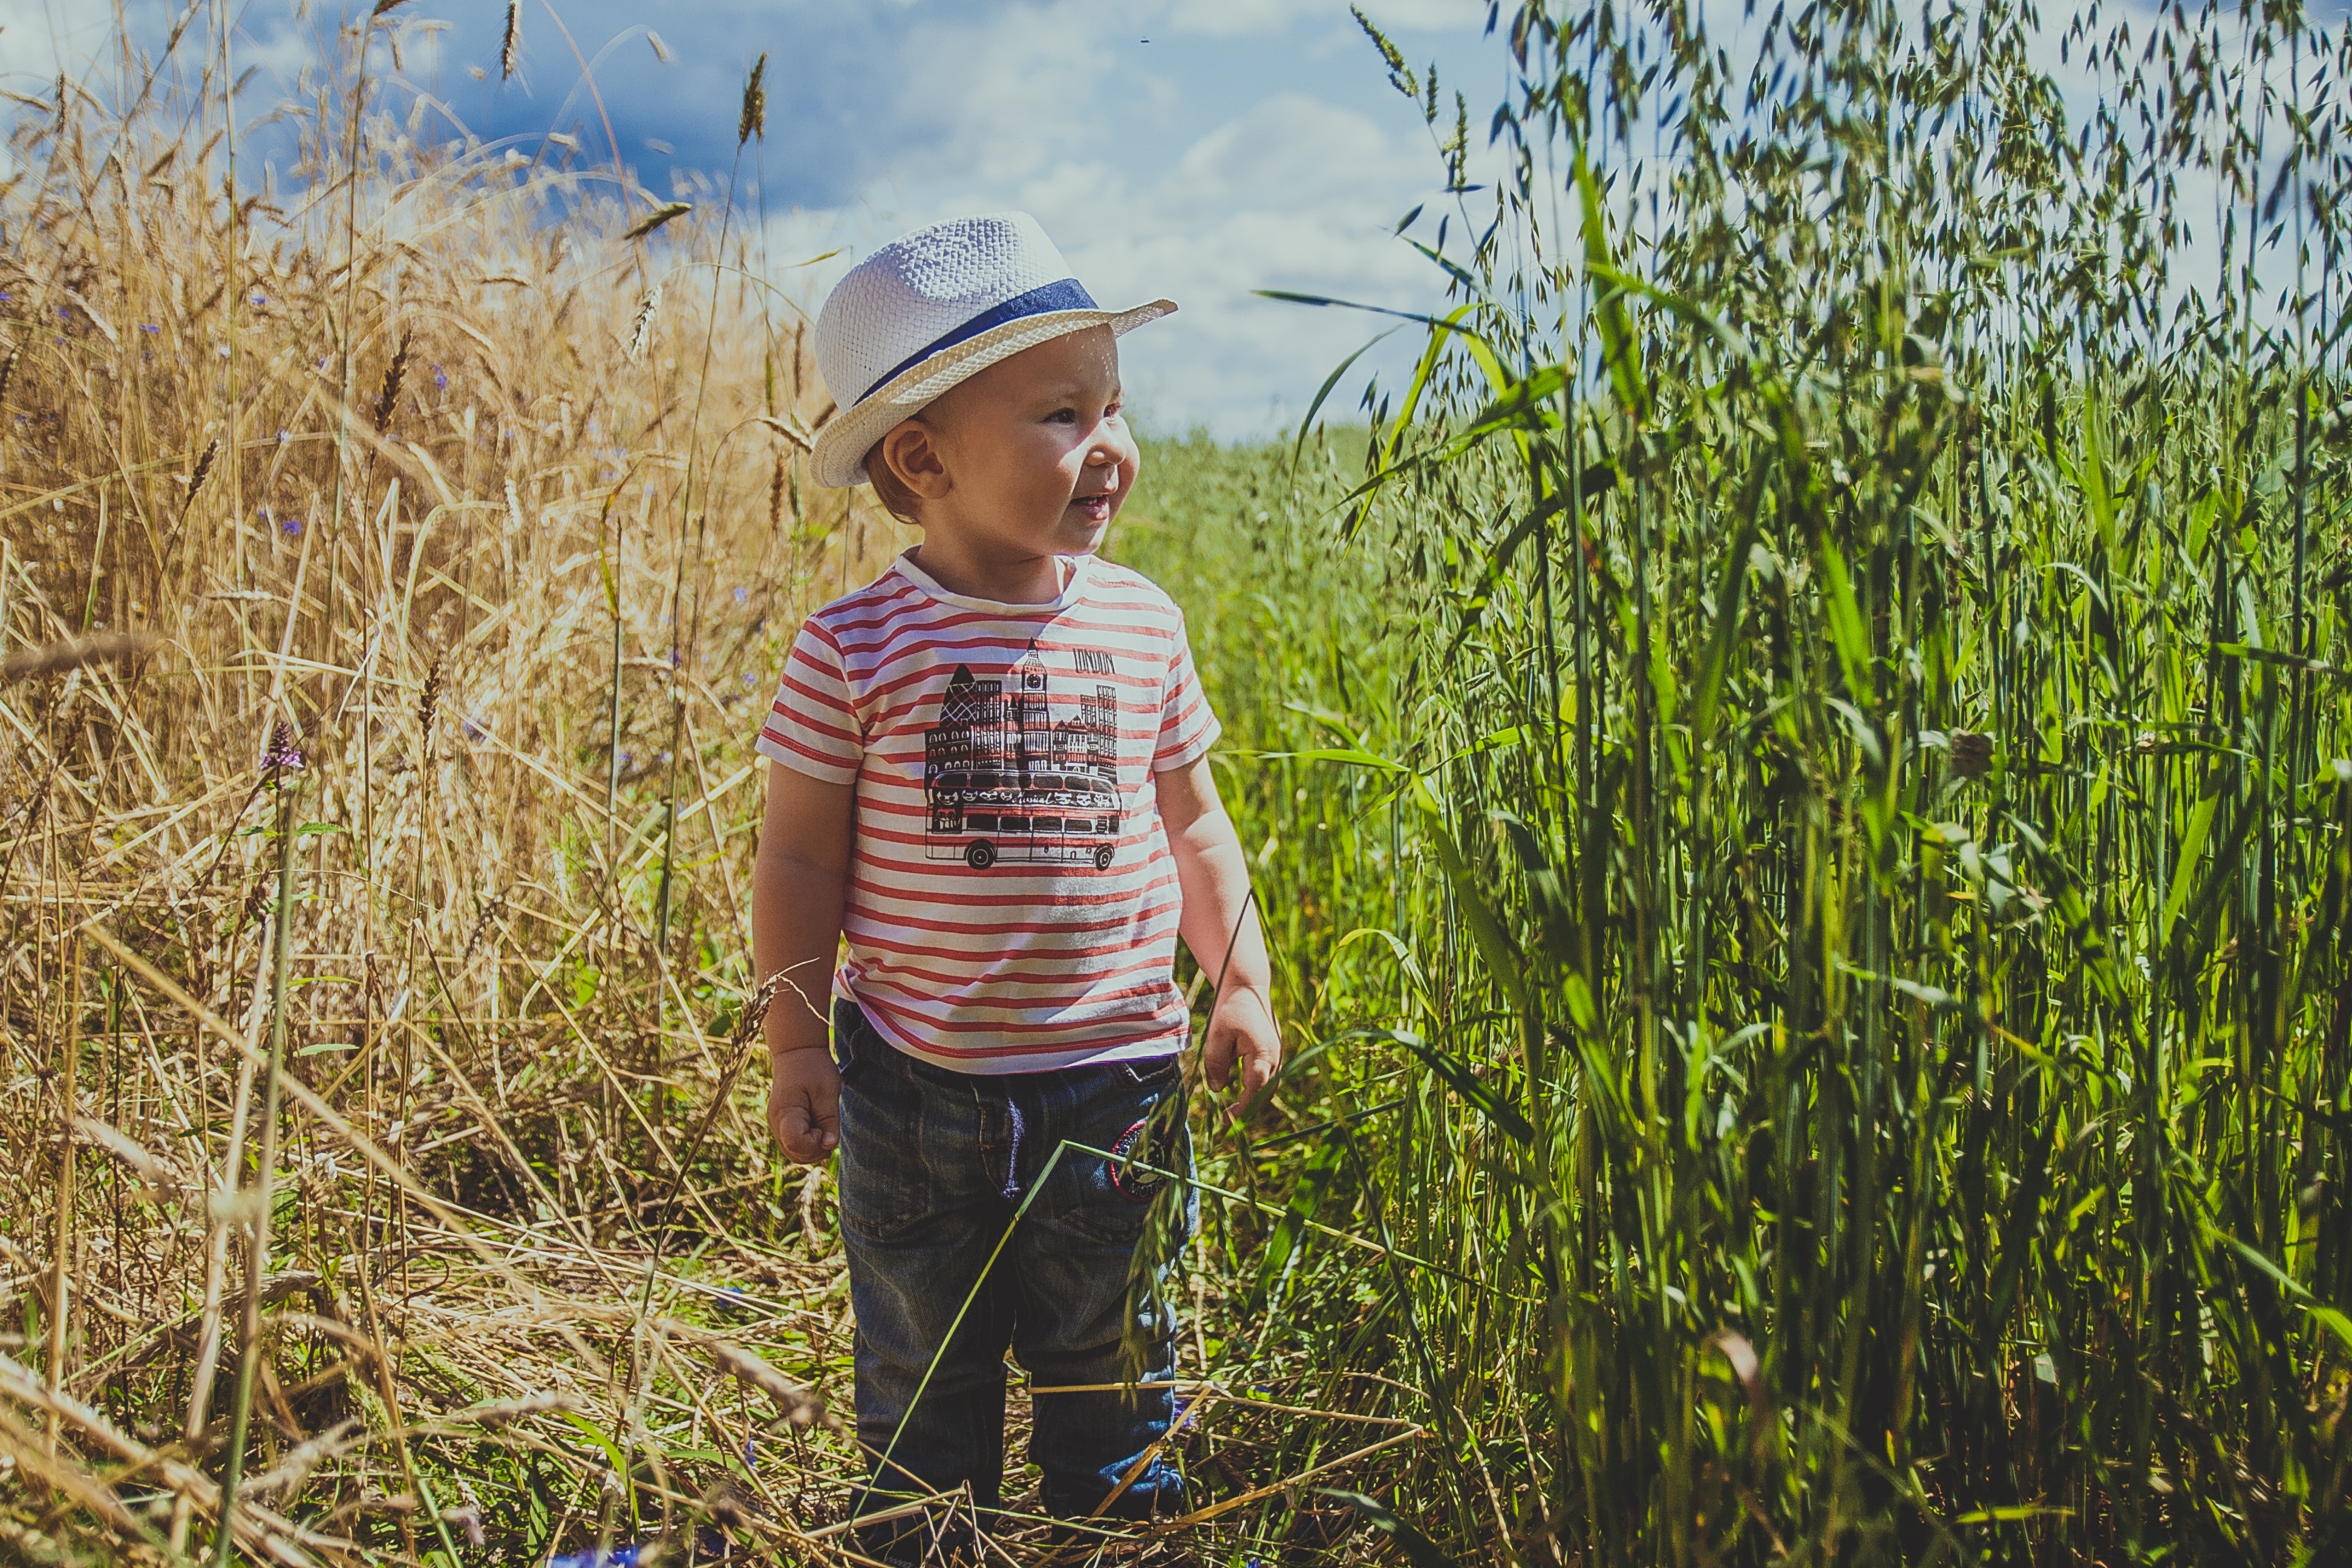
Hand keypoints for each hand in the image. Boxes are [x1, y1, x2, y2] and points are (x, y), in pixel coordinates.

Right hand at [768, 1048, 840, 1163]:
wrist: (797, 1052)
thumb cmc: (814, 1068)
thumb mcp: (828, 1091)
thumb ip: (829, 1120)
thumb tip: (829, 1146)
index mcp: (785, 1112)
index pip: (798, 1144)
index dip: (816, 1144)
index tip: (826, 1128)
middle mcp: (776, 1122)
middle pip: (796, 1154)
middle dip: (817, 1151)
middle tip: (829, 1130)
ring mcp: (777, 1125)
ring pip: (795, 1153)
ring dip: (813, 1149)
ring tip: (825, 1128)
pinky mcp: (782, 1125)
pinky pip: (794, 1144)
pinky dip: (808, 1143)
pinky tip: (819, 1129)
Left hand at [1202, 986, 1280, 1121]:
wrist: (1247, 987)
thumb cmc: (1231, 1009)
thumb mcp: (1217, 1037)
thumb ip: (1216, 1065)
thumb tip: (1216, 1090)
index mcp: (1263, 1055)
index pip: (1255, 1091)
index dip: (1242, 1109)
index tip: (1227, 1121)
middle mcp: (1275, 1058)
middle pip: (1265, 1093)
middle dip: (1248, 1109)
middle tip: (1227, 1119)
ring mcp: (1277, 1054)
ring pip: (1268, 1086)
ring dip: (1253, 1099)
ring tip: (1234, 1108)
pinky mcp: (1273, 1050)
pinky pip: (1268, 1076)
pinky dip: (1256, 1087)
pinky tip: (1240, 1088)